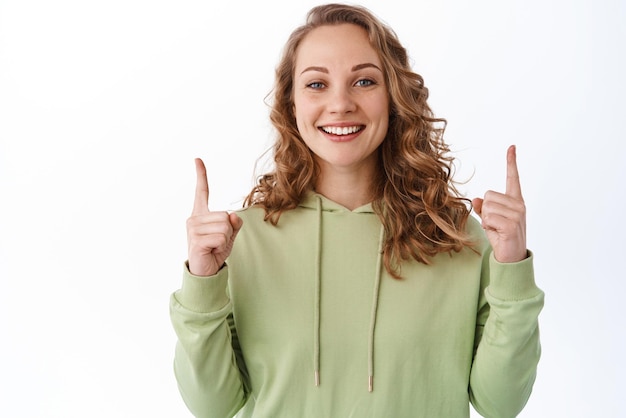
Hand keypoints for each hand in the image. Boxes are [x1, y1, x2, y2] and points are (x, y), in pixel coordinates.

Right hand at [186, 158, 243, 275]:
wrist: (205, 271)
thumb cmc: (215, 251)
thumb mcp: (229, 235)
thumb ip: (234, 223)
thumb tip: (232, 216)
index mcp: (201, 214)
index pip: (202, 192)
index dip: (201, 175)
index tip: (197, 159)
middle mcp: (194, 219)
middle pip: (225, 215)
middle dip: (228, 230)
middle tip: (218, 242)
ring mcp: (193, 229)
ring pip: (225, 226)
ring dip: (226, 239)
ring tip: (214, 246)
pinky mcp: (196, 241)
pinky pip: (221, 237)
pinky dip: (222, 246)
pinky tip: (211, 251)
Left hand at [472, 145, 526, 262]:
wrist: (511, 258)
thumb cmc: (501, 237)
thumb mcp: (490, 220)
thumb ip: (484, 208)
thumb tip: (476, 199)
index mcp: (515, 201)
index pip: (513, 178)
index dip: (511, 162)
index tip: (511, 147)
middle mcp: (519, 205)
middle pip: (488, 195)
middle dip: (486, 210)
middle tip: (496, 225)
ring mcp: (517, 214)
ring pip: (487, 206)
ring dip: (487, 220)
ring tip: (497, 230)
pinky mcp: (512, 224)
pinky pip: (488, 218)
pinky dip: (488, 227)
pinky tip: (498, 234)